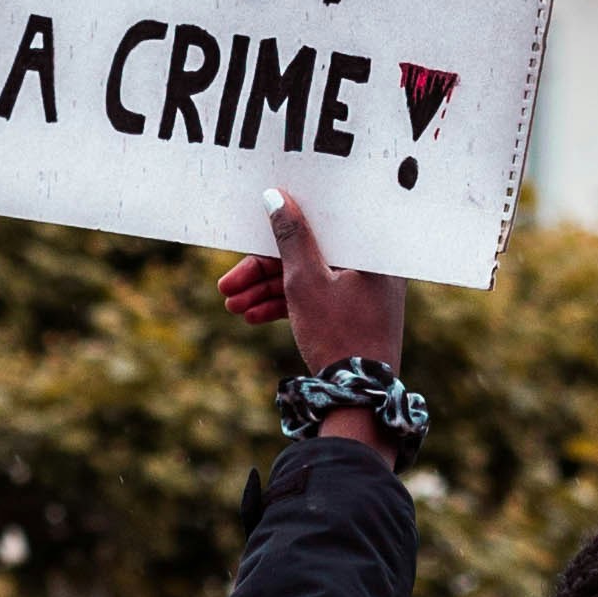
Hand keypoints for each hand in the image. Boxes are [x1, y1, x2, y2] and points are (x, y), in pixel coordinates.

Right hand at [218, 191, 405, 377]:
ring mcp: (363, 292)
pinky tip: (252, 316)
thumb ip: (290, 238)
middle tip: (226, 286)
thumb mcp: (305, 282)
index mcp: (371, 251)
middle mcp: (371, 267)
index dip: (280, 227)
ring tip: (232, 306)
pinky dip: (286, 305)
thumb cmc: (339, 336)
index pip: (320, 225)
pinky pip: (317, 298)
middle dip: (263, 271)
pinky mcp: (353, 314)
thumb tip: (275, 197)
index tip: (249, 232)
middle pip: (309, 254)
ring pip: (308, 278)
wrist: (360, 399)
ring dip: (268, 291)